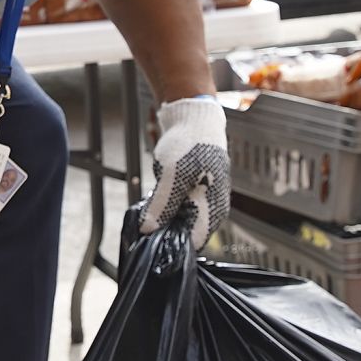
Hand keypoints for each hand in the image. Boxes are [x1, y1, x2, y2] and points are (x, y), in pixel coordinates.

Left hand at [141, 96, 229, 249]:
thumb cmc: (190, 143)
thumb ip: (161, 207)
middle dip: (165, 228)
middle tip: (147, 217)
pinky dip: (166, 205)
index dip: (171, 242)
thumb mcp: (171, 177)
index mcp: (213, 209)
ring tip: (154, 202)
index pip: (192, 242)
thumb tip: (148, 230)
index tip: (150, 237)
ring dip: (164, 216)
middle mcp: (212, 209)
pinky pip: (178, 208)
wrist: (193, 118)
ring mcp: (204, 201)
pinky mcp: (195, 193)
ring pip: (179, 220)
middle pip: (186, 233)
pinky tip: (158, 195)